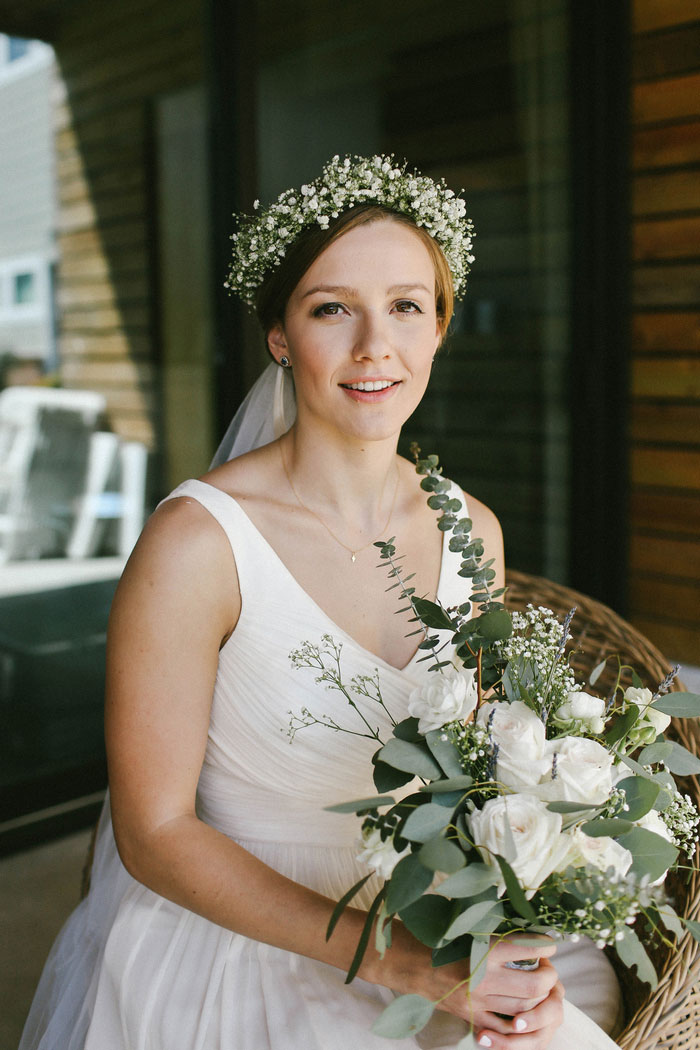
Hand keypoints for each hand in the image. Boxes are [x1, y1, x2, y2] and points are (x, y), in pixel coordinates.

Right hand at [437, 936, 563, 1049]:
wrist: (417, 966)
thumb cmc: (447, 942)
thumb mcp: (472, 930)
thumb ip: (500, 933)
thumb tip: (532, 931)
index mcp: (483, 951)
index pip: (526, 949)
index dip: (544, 946)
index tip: (549, 944)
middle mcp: (483, 978)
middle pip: (532, 985)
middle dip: (548, 977)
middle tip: (549, 969)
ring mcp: (478, 1001)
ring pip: (523, 1009)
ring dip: (538, 999)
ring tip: (539, 987)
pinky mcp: (474, 1017)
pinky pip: (505, 1027)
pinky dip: (519, 1021)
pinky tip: (525, 1009)